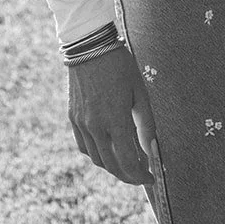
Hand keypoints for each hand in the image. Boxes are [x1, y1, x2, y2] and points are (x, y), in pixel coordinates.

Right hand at [68, 45, 155, 185]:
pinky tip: (108, 150)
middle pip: (111, 165)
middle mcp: (95, 125)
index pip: (128, 160)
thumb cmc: (120, 65)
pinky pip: (84, 147)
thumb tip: (152, 147)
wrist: (90, 46)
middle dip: (128, 175)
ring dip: (112, 167)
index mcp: (115, 118)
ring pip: (96, 159)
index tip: (151, 177)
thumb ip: (145, 122)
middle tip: (141, 175)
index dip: (140, 174)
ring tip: (127, 163)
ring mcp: (81, 123)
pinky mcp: (73, 118)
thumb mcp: (139, 90)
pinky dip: (97, 155)